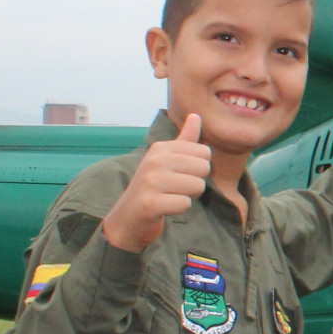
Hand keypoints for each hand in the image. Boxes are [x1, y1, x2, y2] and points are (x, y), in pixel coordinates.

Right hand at [101, 113, 210, 251]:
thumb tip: (196, 115)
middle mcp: (154, 160)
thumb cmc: (153, 187)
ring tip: (169, 197)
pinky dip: (178, 209)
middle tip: (174, 188)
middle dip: (195, 183)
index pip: (205, 152)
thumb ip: (184, 139)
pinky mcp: (150, 203)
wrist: (127, 218)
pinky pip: (185, 204)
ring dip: (187, 196)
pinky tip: (164, 208)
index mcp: (161, 148)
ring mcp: (150, 181)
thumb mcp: (166, 159)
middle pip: (204, 168)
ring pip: (197, 186)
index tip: (179, 174)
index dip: (198, 168)